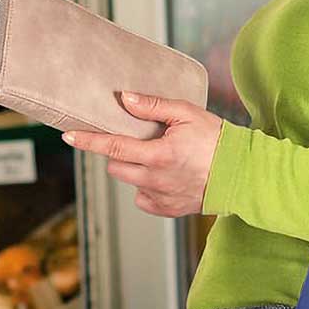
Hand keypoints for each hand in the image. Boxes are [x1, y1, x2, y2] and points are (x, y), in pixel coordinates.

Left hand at [62, 91, 222, 216]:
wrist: (240, 175)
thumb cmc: (216, 140)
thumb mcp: (186, 113)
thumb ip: (152, 106)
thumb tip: (124, 99)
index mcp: (158, 155)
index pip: (113, 147)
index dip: (88, 141)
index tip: (69, 137)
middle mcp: (155, 180)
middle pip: (116, 167)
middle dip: (118, 153)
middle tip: (136, 141)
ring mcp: (160, 198)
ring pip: (130, 182)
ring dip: (134, 169)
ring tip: (157, 158)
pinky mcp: (167, 210)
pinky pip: (143, 198)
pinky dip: (147, 187)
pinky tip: (164, 177)